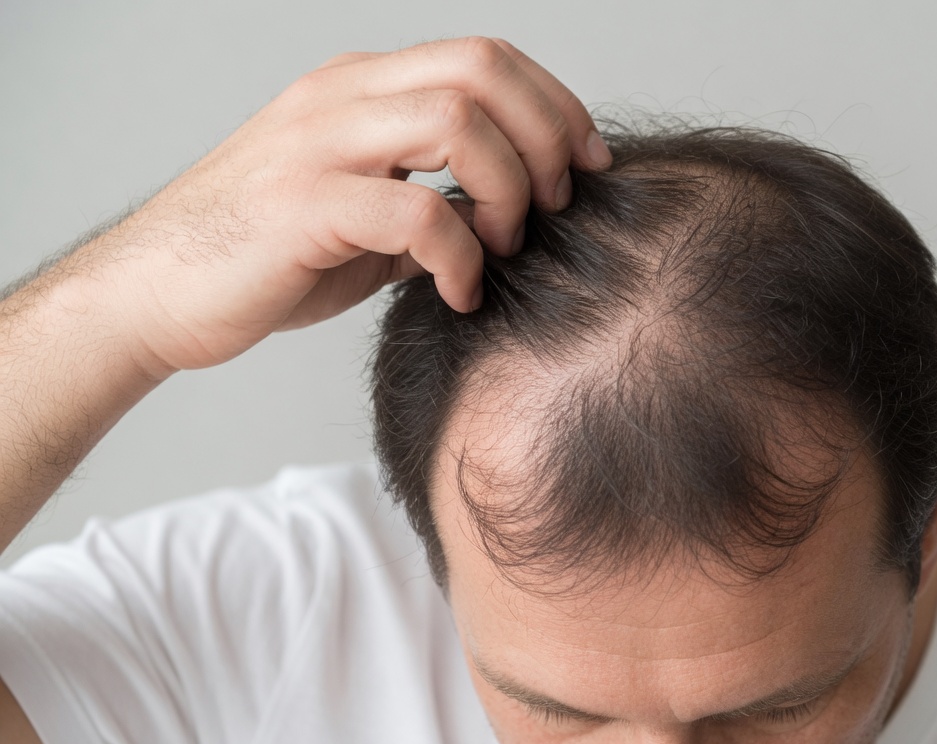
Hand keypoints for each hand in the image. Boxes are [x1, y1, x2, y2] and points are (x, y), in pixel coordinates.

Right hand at [75, 36, 610, 373]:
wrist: (151, 294)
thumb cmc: (257, 259)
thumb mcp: (359, 222)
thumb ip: (426, 207)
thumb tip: (497, 225)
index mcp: (360, 90)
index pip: (485, 58)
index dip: (555, 104)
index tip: (588, 163)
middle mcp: (342, 100)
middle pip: (483, 70)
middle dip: (547, 136)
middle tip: (557, 205)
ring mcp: (318, 145)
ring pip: (456, 121)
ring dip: (508, 189)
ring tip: (505, 246)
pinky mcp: (300, 206)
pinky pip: (415, 211)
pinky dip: (459, 254)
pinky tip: (460, 290)